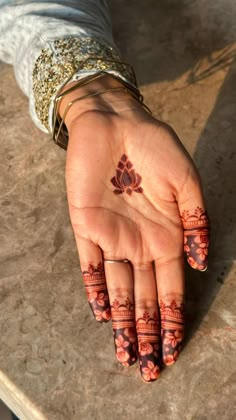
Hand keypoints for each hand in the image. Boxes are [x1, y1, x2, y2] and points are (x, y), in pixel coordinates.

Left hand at [59, 75, 208, 381]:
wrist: (117, 125)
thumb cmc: (156, 150)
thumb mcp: (187, 184)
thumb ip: (196, 223)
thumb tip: (201, 263)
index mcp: (168, 238)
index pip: (171, 290)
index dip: (173, 321)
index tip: (174, 351)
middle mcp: (141, 245)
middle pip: (144, 299)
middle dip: (147, 333)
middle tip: (149, 368)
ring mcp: (112, 239)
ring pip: (118, 290)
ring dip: (122, 323)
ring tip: (127, 355)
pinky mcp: (86, 227)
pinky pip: (89, 265)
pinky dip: (94, 289)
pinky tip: (101, 314)